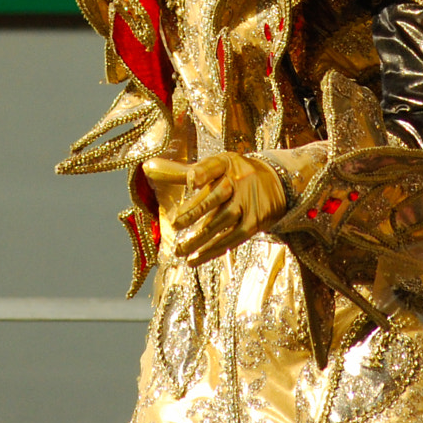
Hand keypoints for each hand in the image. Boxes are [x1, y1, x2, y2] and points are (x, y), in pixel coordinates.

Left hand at [144, 152, 286, 266]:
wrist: (276, 184)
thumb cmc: (233, 175)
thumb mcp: (213, 166)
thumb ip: (179, 171)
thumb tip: (146, 168)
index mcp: (226, 163)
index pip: (212, 166)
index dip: (201, 172)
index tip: (191, 178)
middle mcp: (238, 181)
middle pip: (216, 196)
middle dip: (196, 210)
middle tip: (174, 224)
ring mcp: (247, 203)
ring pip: (221, 222)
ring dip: (200, 237)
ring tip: (179, 249)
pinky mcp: (253, 223)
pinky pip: (231, 239)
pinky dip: (212, 250)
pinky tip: (194, 259)